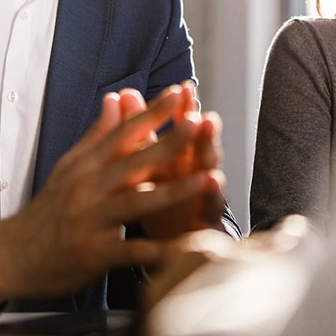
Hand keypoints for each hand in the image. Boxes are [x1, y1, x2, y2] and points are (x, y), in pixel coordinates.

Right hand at [0, 83, 214, 308]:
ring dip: (174, 190)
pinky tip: (185, 248)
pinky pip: (131, 251)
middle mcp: (89, 188)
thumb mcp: (69, 166)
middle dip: (169, 142)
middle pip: (134, 161)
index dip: (152, 112)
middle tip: (198, 123)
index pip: (123, 131)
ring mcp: (91, 221)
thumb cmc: (47, 210)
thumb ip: (97, 133)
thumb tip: (116, 97)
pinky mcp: (93, 254)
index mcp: (87, 165)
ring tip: (206, 180)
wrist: (12, 255)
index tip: (179, 93)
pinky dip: (158, 250)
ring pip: (136, 201)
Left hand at [130, 82, 227, 240]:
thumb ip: (137, 129)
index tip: (184, 88)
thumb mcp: (144, 163)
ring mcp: (201, 204)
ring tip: (213, 176)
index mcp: (177, 160)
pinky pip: (204, 227)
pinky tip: (208, 210)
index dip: (184, 111)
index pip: (183, 131)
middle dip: (205, 139)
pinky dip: (206, 219)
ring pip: (209, 190)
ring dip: (212, 182)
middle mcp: (194, 178)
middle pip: (201, 155)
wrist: (165, 247)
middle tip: (207, 120)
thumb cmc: (156, 198)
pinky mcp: (201, 233)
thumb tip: (122, 93)